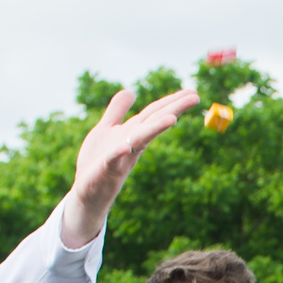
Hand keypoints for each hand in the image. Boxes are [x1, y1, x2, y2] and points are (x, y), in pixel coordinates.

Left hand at [61, 81, 202, 248]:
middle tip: (196, 97)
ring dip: (155, 129)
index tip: (194, 92)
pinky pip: (112, 160)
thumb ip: (117, 111)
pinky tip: (125, 148)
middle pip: (153, 122)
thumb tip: (131, 91)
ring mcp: (121, 157)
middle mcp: (131, 144)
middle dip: (173, 109)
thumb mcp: (105, 130)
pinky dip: (119, 153)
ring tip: (172, 118)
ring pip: (139, 140)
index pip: (154, 113)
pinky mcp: (105, 170)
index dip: (172, 101)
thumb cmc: (97, 161)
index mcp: (132, 133)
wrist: (86, 191)